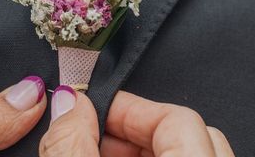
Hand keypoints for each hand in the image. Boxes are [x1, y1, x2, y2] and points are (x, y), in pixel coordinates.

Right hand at [40, 87, 234, 156]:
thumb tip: (67, 102)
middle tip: (88, 136)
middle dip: (130, 129)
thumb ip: (73, 146)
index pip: (178, 119)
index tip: (90, 110)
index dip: (128, 108)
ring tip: (95, 156)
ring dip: (137, 149)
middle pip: (185, 134)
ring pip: (187, 155)